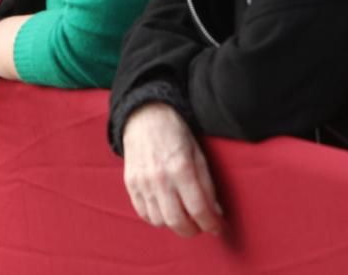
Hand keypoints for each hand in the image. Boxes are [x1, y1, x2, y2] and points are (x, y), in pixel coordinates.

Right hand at [122, 103, 223, 236]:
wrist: (144, 116)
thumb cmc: (176, 134)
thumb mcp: (199, 155)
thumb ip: (207, 185)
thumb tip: (215, 213)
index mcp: (181, 168)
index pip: (199, 210)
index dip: (212, 224)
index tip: (218, 228)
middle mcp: (159, 178)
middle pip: (177, 221)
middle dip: (194, 230)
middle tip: (201, 226)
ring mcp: (142, 182)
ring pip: (160, 221)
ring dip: (174, 224)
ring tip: (183, 216)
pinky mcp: (130, 183)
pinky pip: (143, 213)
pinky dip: (156, 218)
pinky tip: (165, 210)